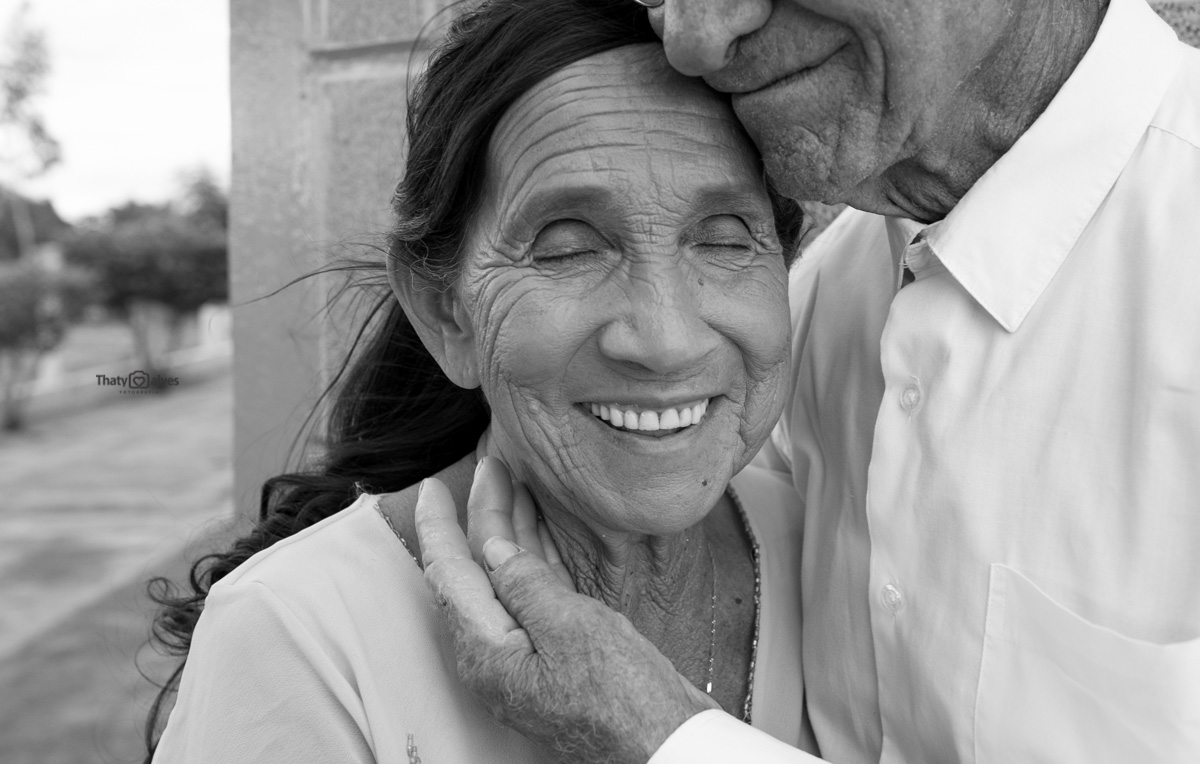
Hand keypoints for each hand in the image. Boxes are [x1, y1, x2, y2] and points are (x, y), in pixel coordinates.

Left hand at [416, 458, 718, 763]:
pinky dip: (537, 557)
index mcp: (487, 651)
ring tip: (515, 482)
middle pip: (477, 571)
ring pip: (507, 579)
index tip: (431, 485)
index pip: (449, 573)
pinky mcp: (558, 655)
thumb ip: (526, 584)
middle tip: (492, 466)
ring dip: (510, 529)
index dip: (440, 524)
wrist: (668, 749)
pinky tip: (542, 529)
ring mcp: (528, 655)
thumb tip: (493, 548)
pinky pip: (536, 595)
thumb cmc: (624, 700)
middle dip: (481, 515)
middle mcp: (498, 654)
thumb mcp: (572, 628)